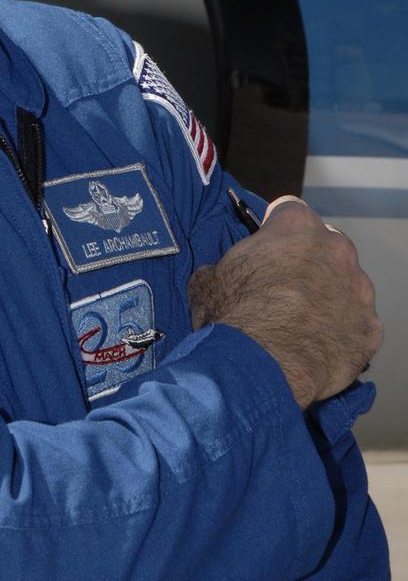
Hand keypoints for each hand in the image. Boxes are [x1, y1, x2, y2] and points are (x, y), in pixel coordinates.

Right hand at [187, 197, 382, 409]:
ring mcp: (360, 290)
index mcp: (296, 226)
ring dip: (329, 296)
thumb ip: (224, 268)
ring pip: (347, 284)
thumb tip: (220, 276)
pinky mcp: (371, 329)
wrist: (262, 369)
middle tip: (284, 288)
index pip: (290, 211)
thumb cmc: (233, 316)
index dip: (275, 230)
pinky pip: (357, 324)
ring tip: (302, 323)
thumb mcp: (208, 280)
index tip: (267, 248)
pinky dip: (342, 332)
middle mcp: (336, 250)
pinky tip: (318, 347)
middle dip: (308, 261)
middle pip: (325, 245)